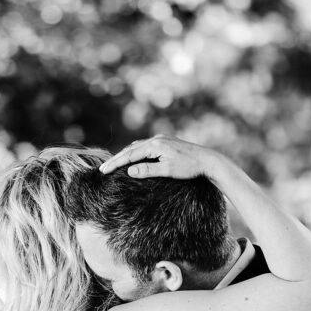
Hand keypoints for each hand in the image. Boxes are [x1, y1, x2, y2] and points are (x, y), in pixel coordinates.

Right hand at [99, 135, 221, 180]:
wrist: (207, 160)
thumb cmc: (189, 167)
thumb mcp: (167, 171)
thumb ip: (148, 170)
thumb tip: (129, 171)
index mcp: (155, 145)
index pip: (130, 155)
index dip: (115, 163)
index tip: (103, 171)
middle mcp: (156, 140)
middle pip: (131, 149)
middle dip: (117, 159)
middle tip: (103, 169)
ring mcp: (161, 140)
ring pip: (137, 147)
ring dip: (125, 155)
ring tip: (114, 165)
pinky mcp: (166, 143)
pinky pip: (145, 147)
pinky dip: (135, 153)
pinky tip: (133, 159)